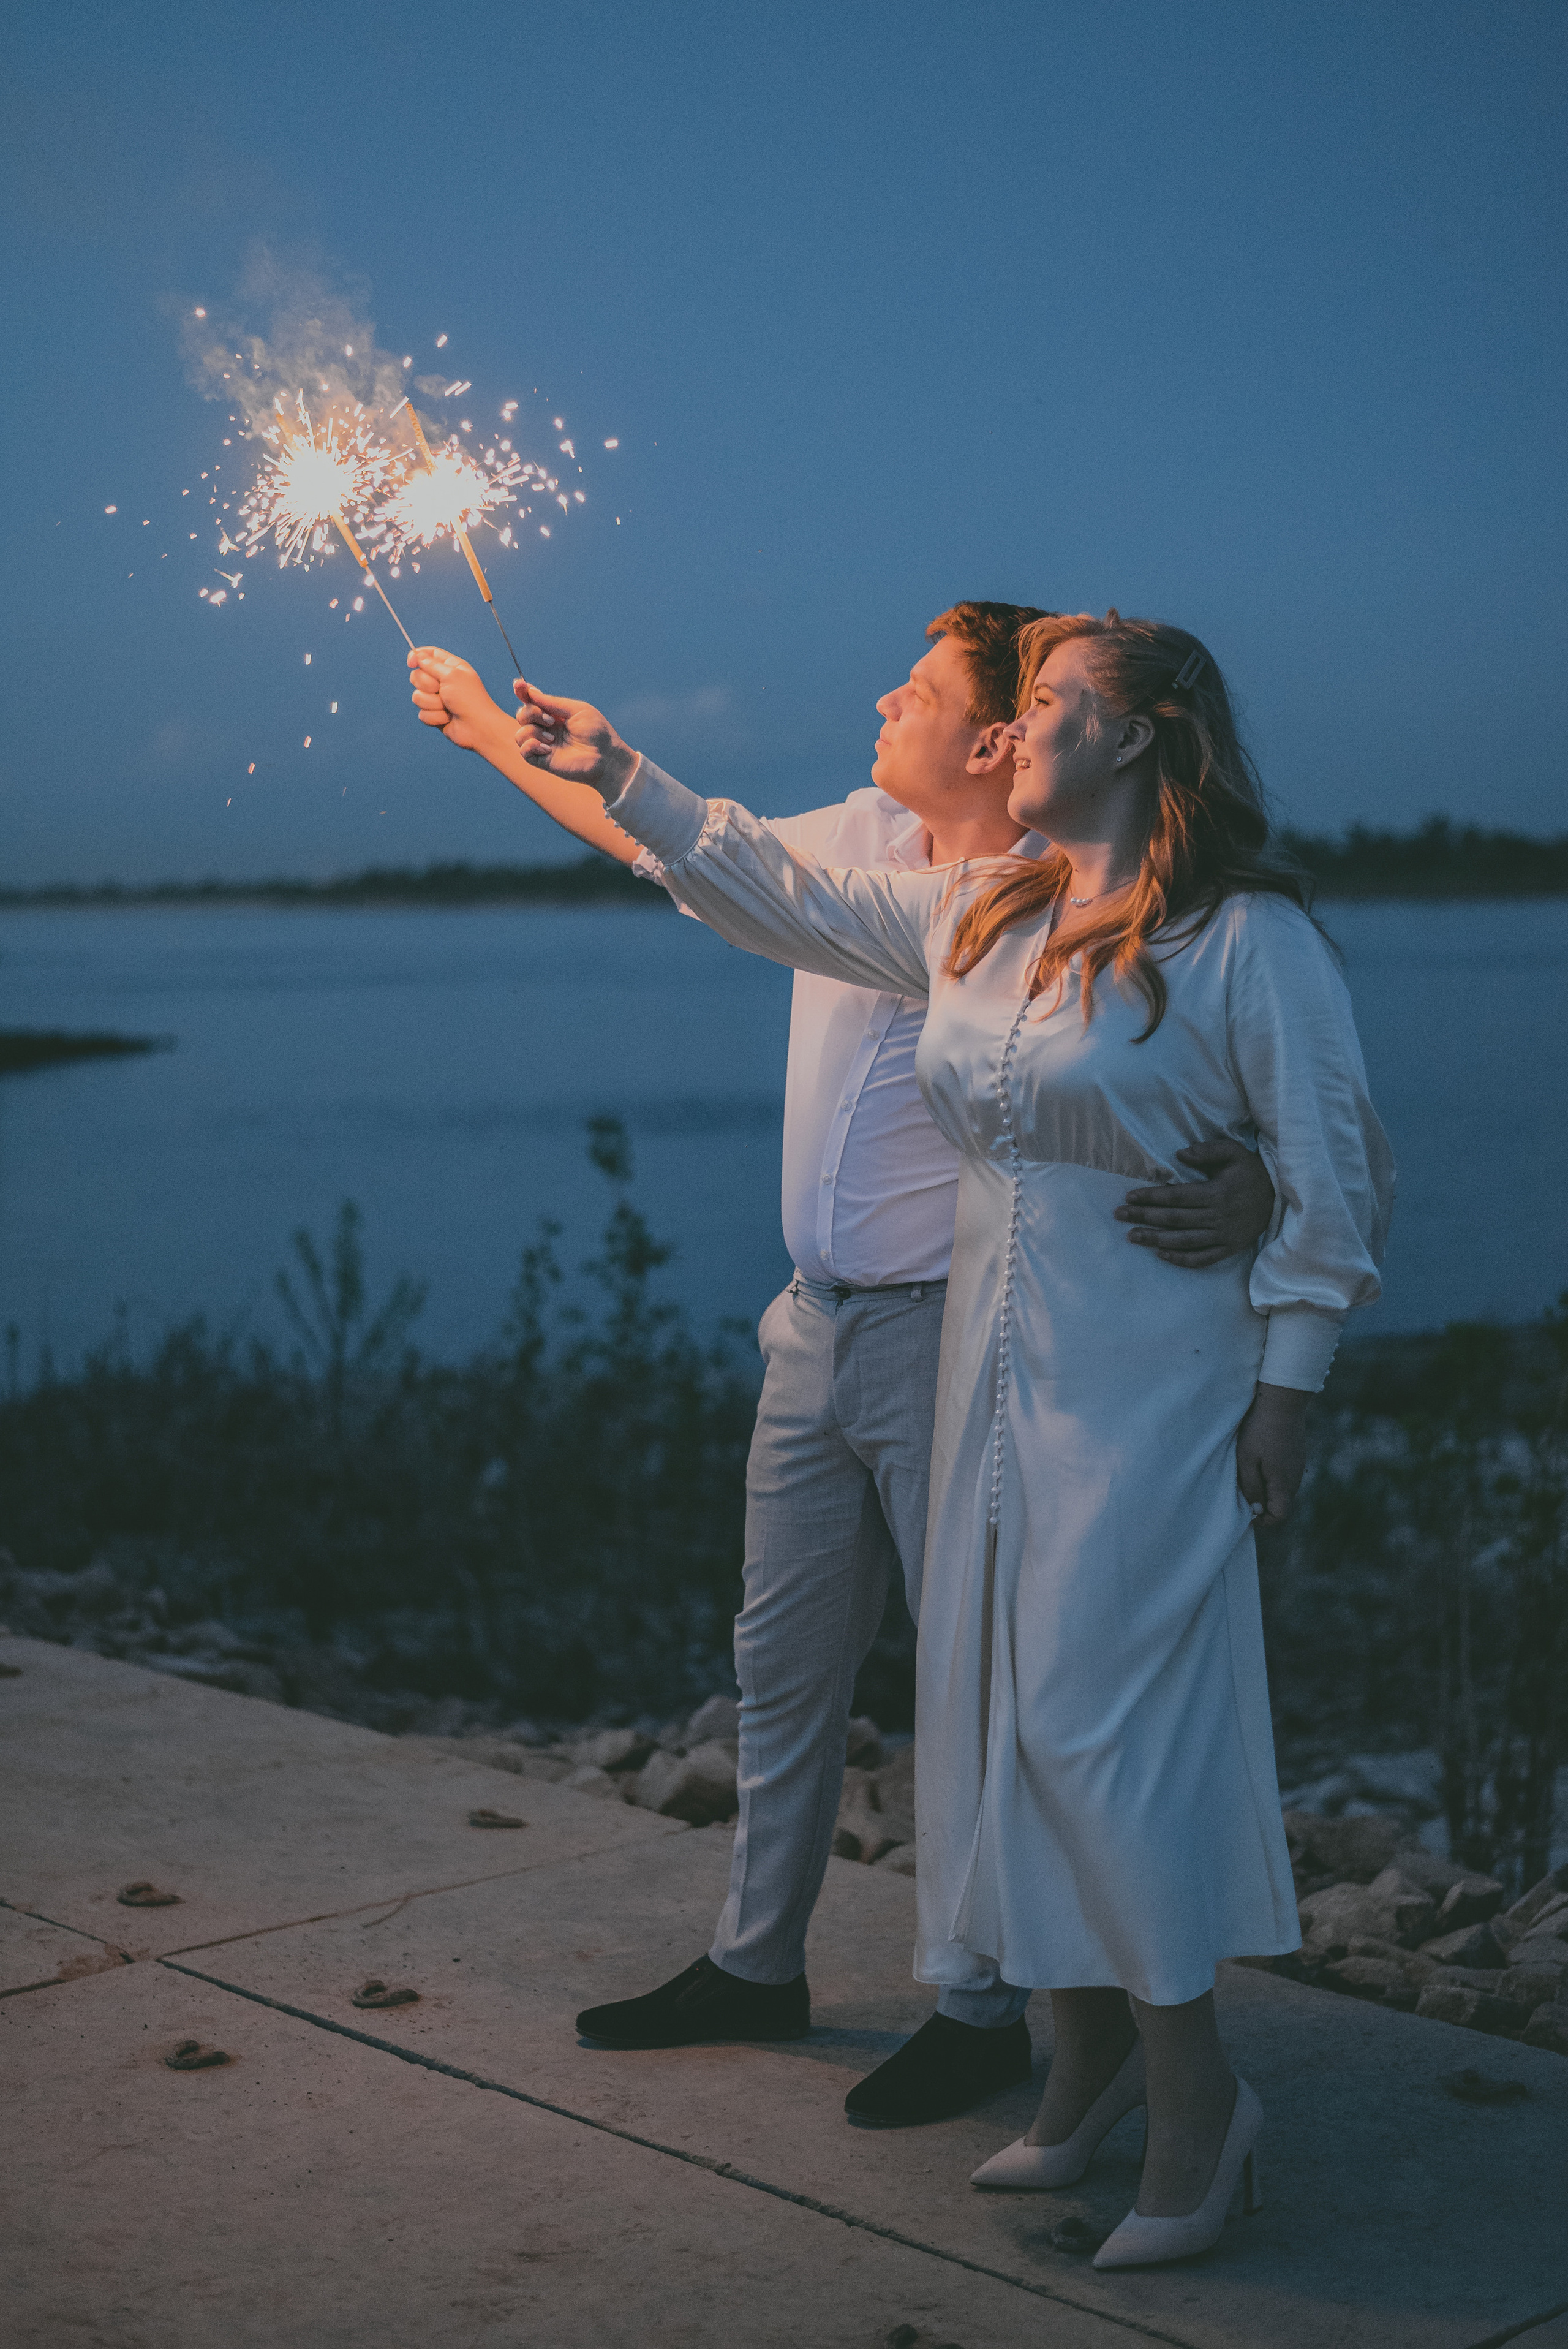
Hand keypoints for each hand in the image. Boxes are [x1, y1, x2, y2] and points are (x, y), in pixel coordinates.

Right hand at [408, 646, 505, 751]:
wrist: (478, 727)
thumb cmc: (469, 699)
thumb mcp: (451, 675)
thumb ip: (431, 664)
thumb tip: (418, 655)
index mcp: (450, 667)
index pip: (428, 655)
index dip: (417, 656)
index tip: (411, 663)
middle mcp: (443, 681)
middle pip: (417, 676)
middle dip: (427, 685)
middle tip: (441, 690)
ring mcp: (438, 699)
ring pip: (417, 697)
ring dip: (432, 703)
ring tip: (447, 707)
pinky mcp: (435, 714)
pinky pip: (422, 714)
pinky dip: (434, 717)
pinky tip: (447, 719)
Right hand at [513, 680, 638, 800]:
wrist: (606, 758)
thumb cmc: (597, 732)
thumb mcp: (576, 709)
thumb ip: (552, 702)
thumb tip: (530, 691)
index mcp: (554, 714)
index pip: (532, 701)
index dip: (522, 692)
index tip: (518, 684)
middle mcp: (546, 728)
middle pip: (522, 714)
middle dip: (531, 712)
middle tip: (551, 721)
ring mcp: (543, 744)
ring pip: (520, 733)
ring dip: (533, 731)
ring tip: (552, 738)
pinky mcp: (542, 760)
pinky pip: (523, 750)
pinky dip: (531, 745)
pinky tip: (548, 748)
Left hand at [1115, 1137, 1275, 1268]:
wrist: (1280, 1196)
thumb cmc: (1250, 1171)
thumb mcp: (1233, 1152)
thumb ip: (1207, 1151)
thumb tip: (1179, 1155)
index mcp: (1216, 1193)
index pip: (1176, 1197)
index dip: (1151, 1197)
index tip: (1130, 1196)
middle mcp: (1218, 1217)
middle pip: (1174, 1219)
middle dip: (1144, 1217)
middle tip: (1119, 1215)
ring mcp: (1223, 1236)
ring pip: (1183, 1241)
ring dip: (1155, 1240)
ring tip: (1132, 1236)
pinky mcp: (1229, 1248)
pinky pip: (1202, 1259)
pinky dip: (1181, 1259)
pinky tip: (1161, 1255)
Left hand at [1236, 1383, 1307, 1523]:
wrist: (1282, 1401)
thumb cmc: (1259, 1431)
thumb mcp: (1247, 1461)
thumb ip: (1251, 1487)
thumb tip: (1256, 1509)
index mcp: (1284, 1484)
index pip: (1279, 1517)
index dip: (1263, 1521)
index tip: (1246, 1511)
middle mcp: (1296, 1478)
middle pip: (1281, 1503)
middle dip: (1262, 1503)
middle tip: (1243, 1489)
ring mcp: (1299, 1465)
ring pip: (1283, 1488)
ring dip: (1267, 1486)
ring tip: (1249, 1471)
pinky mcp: (1297, 1454)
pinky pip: (1285, 1473)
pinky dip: (1272, 1474)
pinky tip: (1260, 1458)